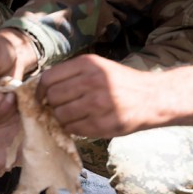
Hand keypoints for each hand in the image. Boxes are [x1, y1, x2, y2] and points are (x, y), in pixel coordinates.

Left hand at [36, 54, 192, 138]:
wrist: (153, 98)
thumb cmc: (121, 83)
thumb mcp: (98, 67)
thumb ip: (72, 74)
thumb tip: (41, 88)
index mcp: (88, 64)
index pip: (48, 79)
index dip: (40, 91)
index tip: (42, 98)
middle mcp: (91, 82)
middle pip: (52, 98)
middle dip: (52, 105)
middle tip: (61, 107)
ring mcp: (97, 104)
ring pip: (60, 115)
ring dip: (62, 118)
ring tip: (74, 115)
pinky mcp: (101, 124)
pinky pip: (73, 129)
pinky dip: (73, 128)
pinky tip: (83, 122)